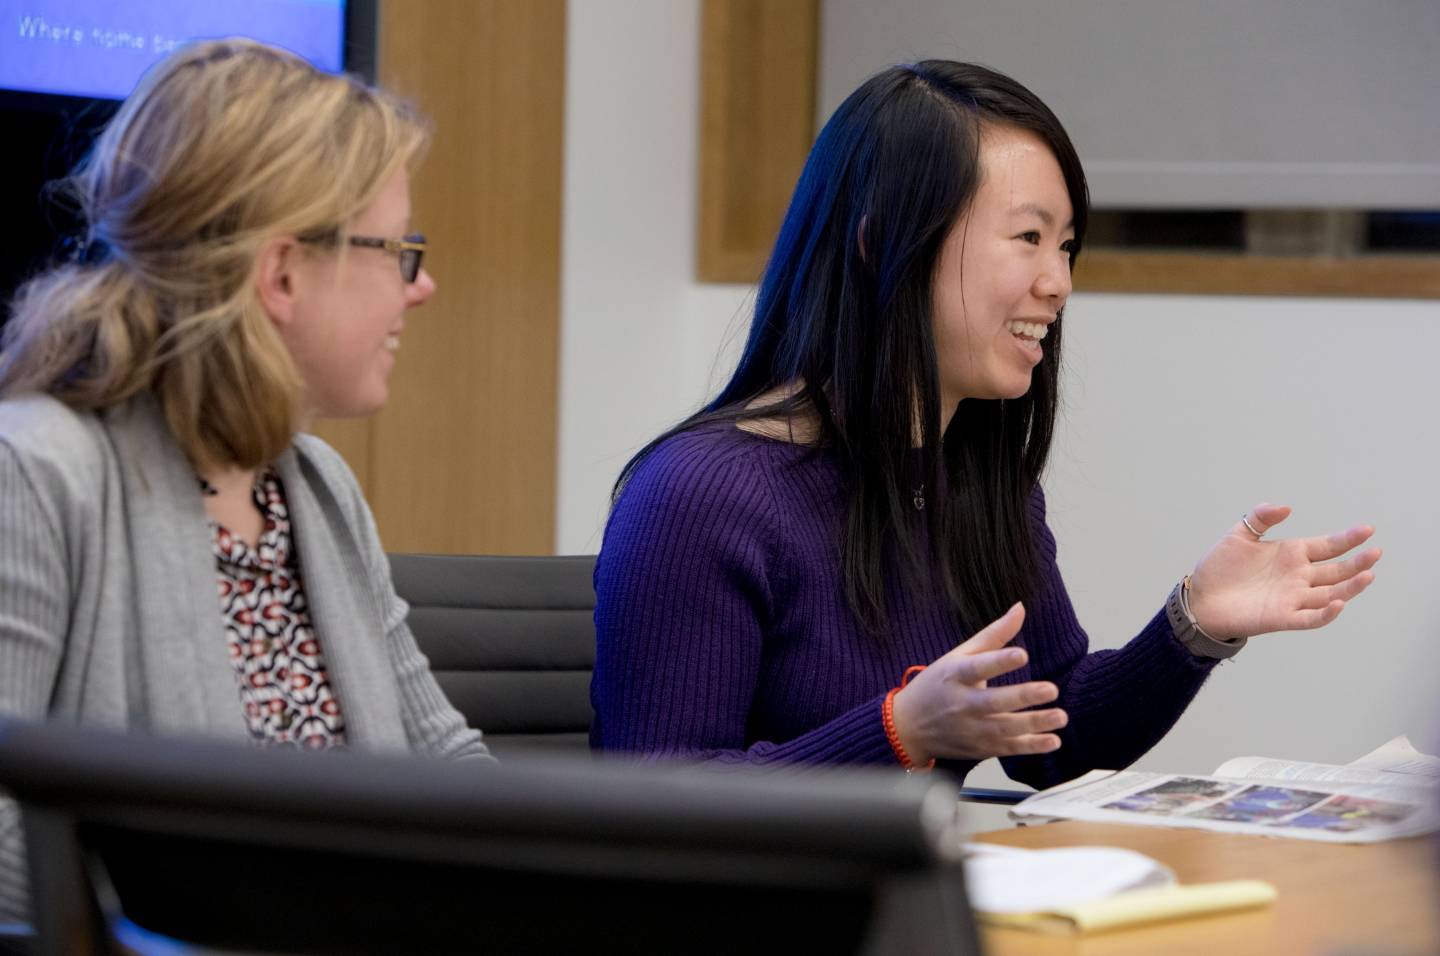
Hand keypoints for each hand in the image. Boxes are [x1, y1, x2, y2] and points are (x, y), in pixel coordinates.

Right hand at [890, 603, 1066, 765]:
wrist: (908, 727)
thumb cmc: (937, 684)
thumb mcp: (958, 655)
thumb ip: (993, 634)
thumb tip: (1021, 608)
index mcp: (954, 675)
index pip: (977, 667)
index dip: (999, 661)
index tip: (1022, 654)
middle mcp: (961, 703)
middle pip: (993, 701)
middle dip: (1023, 696)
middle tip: (1051, 689)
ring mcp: (970, 729)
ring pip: (1004, 728)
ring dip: (1034, 724)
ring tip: (1060, 716)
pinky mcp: (979, 748)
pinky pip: (1007, 749)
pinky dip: (1030, 747)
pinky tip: (1053, 740)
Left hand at [1187, 503, 1380, 641]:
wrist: (1200, 598)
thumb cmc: (1219, 567)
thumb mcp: (1239, 534)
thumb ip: (1261, 517)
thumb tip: (1286, 507)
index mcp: (1292, 554)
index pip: (1328, 546)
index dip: (1348, 539)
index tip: (1367, 530)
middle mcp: (1298, 577)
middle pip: (1336, 570)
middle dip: (1357, 562)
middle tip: (1375, 553)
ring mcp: (1293, 598)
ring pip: (1331, 594)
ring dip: (1351, 586)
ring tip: (1368, 575)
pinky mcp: (1283, 617)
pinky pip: (1311, 617)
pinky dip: (1326, 613)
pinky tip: (1339, 602)